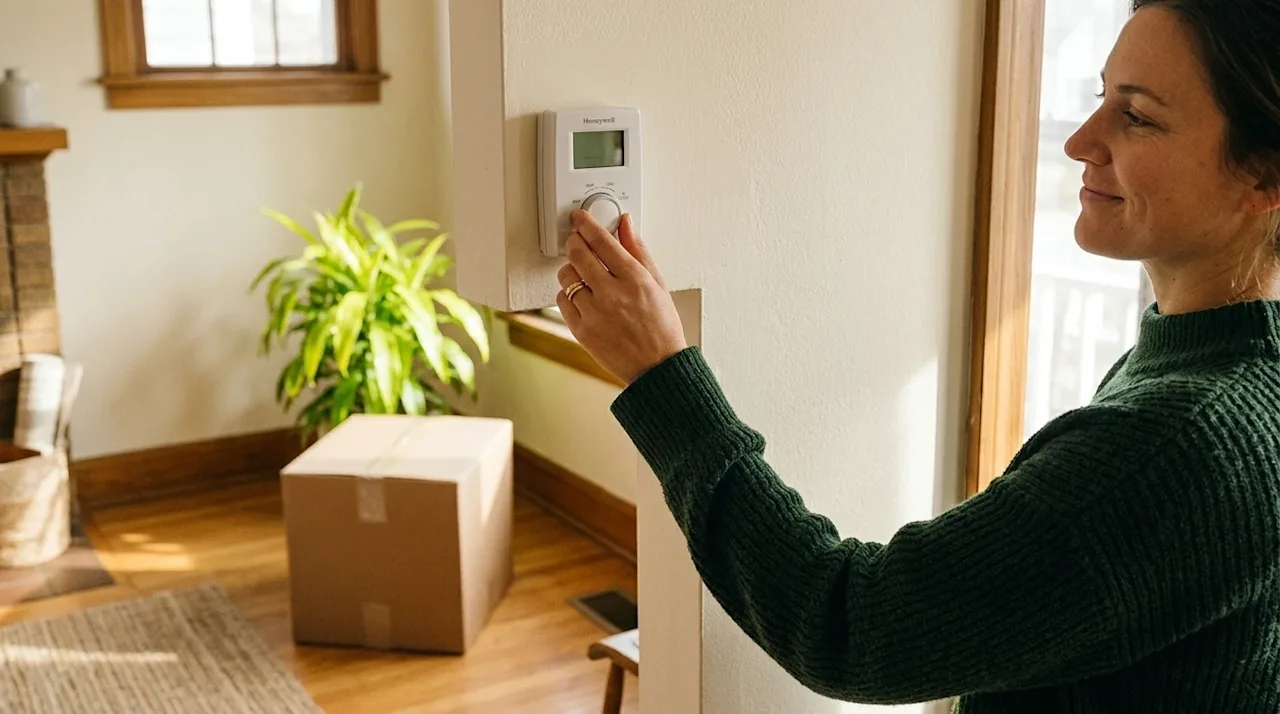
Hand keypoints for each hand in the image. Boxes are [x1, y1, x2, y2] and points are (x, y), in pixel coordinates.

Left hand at [556, 210, 686, 384]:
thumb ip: (639, 250)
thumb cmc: (661, 327)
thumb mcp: (658, 283)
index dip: (586, 224)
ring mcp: (595, 313)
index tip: (579, 218)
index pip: (602, 241)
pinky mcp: (581, 331)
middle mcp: (613, 294)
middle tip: (577, 241)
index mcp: (635, 279)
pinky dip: (567, 293)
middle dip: (575, 242)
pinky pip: (562, 300)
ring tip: (583, 274)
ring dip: (571, 269)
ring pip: (567, 276)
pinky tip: (581, 296)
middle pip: (578, 254)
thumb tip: (625, 224)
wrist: (657, 367)